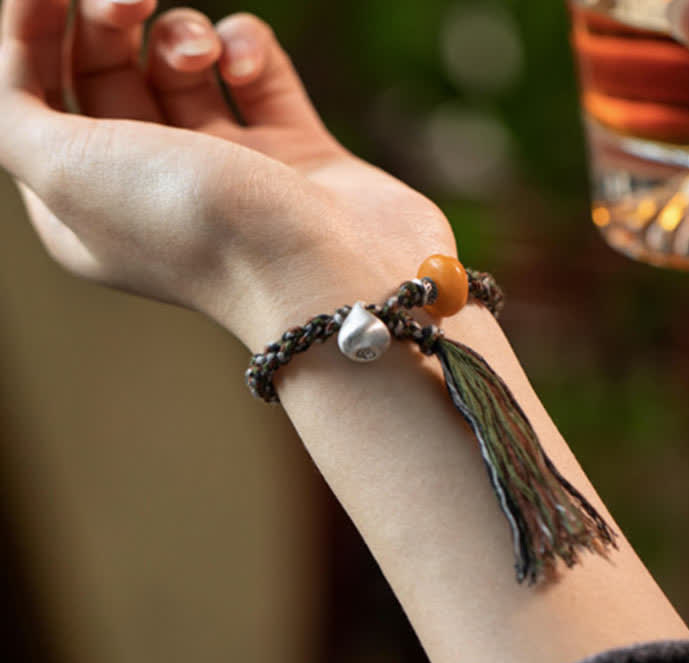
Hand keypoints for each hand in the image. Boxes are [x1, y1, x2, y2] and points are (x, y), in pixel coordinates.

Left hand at [0, 0, 454, 349]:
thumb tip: (13, 58)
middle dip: (107, 21)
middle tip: (128, 0)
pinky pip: (258, 74)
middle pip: (109, 74)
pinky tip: (245, 65)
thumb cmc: (197, 231)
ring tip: (201, 53)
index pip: (38, 100)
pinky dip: (248, 50)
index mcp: (89, 208)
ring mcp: (230, 171)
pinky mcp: (295, 154)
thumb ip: (13, 111)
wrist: (325, 277)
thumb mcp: (68, 174)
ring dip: (182, 35)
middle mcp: (155, 189)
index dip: (28, 34)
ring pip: (183, 67)